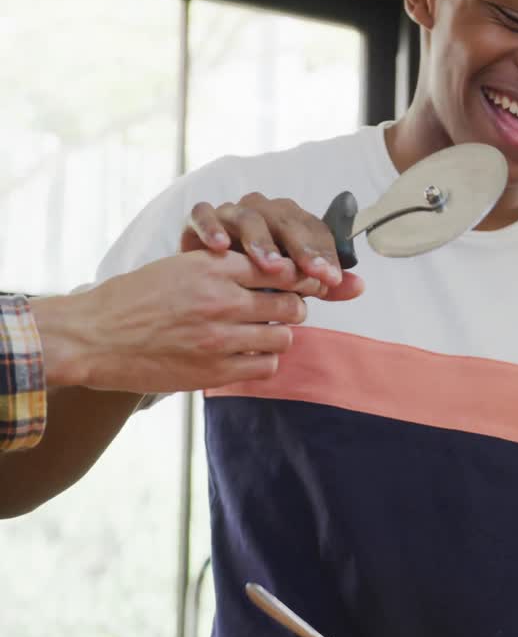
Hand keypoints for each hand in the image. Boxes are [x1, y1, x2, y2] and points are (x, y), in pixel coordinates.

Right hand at [32, 250, 319, 392]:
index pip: (280, 267)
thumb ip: (224, 268)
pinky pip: (265, 366)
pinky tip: (248, 355)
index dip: (299, 277)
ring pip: (283, 337)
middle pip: (291, 304)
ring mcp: (219, 337)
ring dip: (278, 337)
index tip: (304, 284)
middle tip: (283, 312)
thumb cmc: (134, 299)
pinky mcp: (214, 370)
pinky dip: (263, 360)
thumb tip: (274, 271)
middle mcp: (220, 299)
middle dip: (294, 308)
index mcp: (212, 267)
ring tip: (263, 335)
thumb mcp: (179, 267)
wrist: (93, 337)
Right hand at [182, 192, 363, 301]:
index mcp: (292, 222)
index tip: (331, 279)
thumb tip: (359, 286)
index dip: (324, 255)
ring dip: (261, 241)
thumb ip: (323, 284)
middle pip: (287, 222)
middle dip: (300, 249)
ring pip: (250, 218)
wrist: (206, 276)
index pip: (315, 232)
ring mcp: (233, 212)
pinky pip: (205, 215)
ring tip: (271, 266)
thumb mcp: (291, 285)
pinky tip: (219, 248)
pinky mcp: (202, 217)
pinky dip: (211, 228)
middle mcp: (266, 211)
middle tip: (310, 274)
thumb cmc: (256, 279)